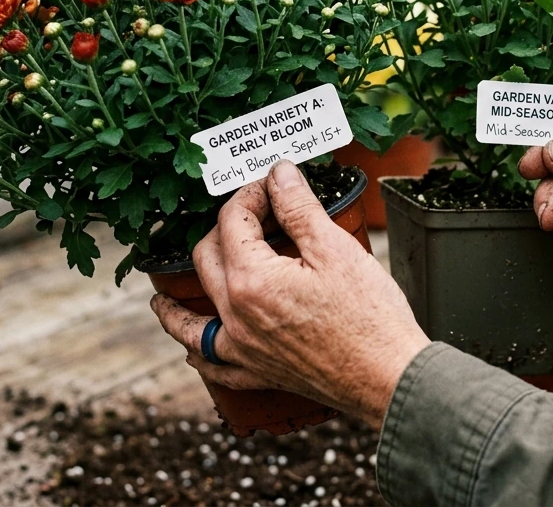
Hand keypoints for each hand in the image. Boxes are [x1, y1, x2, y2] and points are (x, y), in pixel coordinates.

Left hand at [151, 161, 430, 426]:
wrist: (390, 378)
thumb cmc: (370, 317)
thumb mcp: (335, 248)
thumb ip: (299, 208)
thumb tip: (278, 175)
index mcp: (251, 280)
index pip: (232, 221)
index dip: (251, 194)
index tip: (272, 184)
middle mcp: (235, 316)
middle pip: (206, 258)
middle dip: (223, 227)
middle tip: (253, 213)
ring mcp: (242, 349)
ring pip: (189, 322)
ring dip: (174, 302)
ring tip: (162, 292)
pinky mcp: (258, 374)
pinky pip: (212, 366)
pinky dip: (197, 354)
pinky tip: (191, 351)